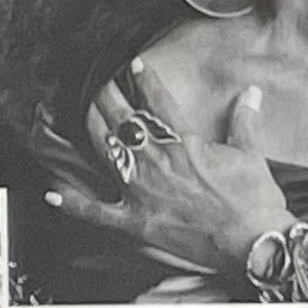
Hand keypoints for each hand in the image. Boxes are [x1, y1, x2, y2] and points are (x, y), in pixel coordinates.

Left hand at [50, 83, 293, 284]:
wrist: (251, 241)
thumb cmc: (253, 200)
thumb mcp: (251, 154)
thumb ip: (245, 121)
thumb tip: (252, 93)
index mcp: (183, 143)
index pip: (156, 101)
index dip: (143, 79)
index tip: (134, 66)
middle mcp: (155, 161)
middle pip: (122, 119)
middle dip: (108, 95)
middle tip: (102, 83)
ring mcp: (141, 191)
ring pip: (104, 150)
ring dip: (91, 127)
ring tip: (85, 111)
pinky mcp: (135, 220)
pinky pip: (96, 211)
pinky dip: (73, 203)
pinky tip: (54, 193)